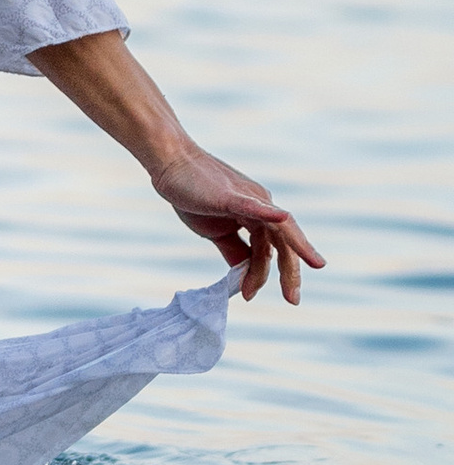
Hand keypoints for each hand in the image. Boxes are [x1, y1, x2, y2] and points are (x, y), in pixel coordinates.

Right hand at [144, 143, 324, 306]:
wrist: (171, 165)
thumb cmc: (192, 194)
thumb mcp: (216, 231)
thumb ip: (233, 250)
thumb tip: (243, 275)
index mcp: (258, 215)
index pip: (276, 248)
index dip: (283, 272)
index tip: (290, 296)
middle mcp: (262, 206)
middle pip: (283, 244)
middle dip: (290, 273)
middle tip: (293, 300)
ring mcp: (250, 200)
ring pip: (275, 233)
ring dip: (280, 262)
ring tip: (280, 288)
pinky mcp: (233, 195)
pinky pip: (254, 207)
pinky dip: (271, 214)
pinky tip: (283, 219)